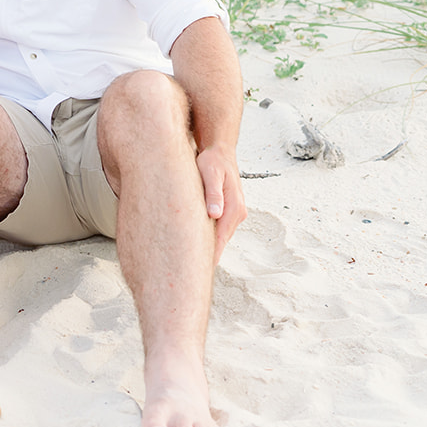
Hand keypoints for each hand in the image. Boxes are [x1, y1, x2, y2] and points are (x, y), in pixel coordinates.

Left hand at [196, 142, 246, 262]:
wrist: (220, 152)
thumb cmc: (213, 161)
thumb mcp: (211, 173)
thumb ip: (213, 193)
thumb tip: (215, 214)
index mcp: (233, 207)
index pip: (220, 238)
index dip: (210, 255)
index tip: (197, 271)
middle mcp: (237, 213)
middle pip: (220, 241)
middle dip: (206, 256)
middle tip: (189, 274)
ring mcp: (234, 214)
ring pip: (219, 237)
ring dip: (207, 248)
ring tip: (189, 263)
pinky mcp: (227, 212)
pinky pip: (218, 229)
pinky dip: (208, 237)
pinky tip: (194, 244)